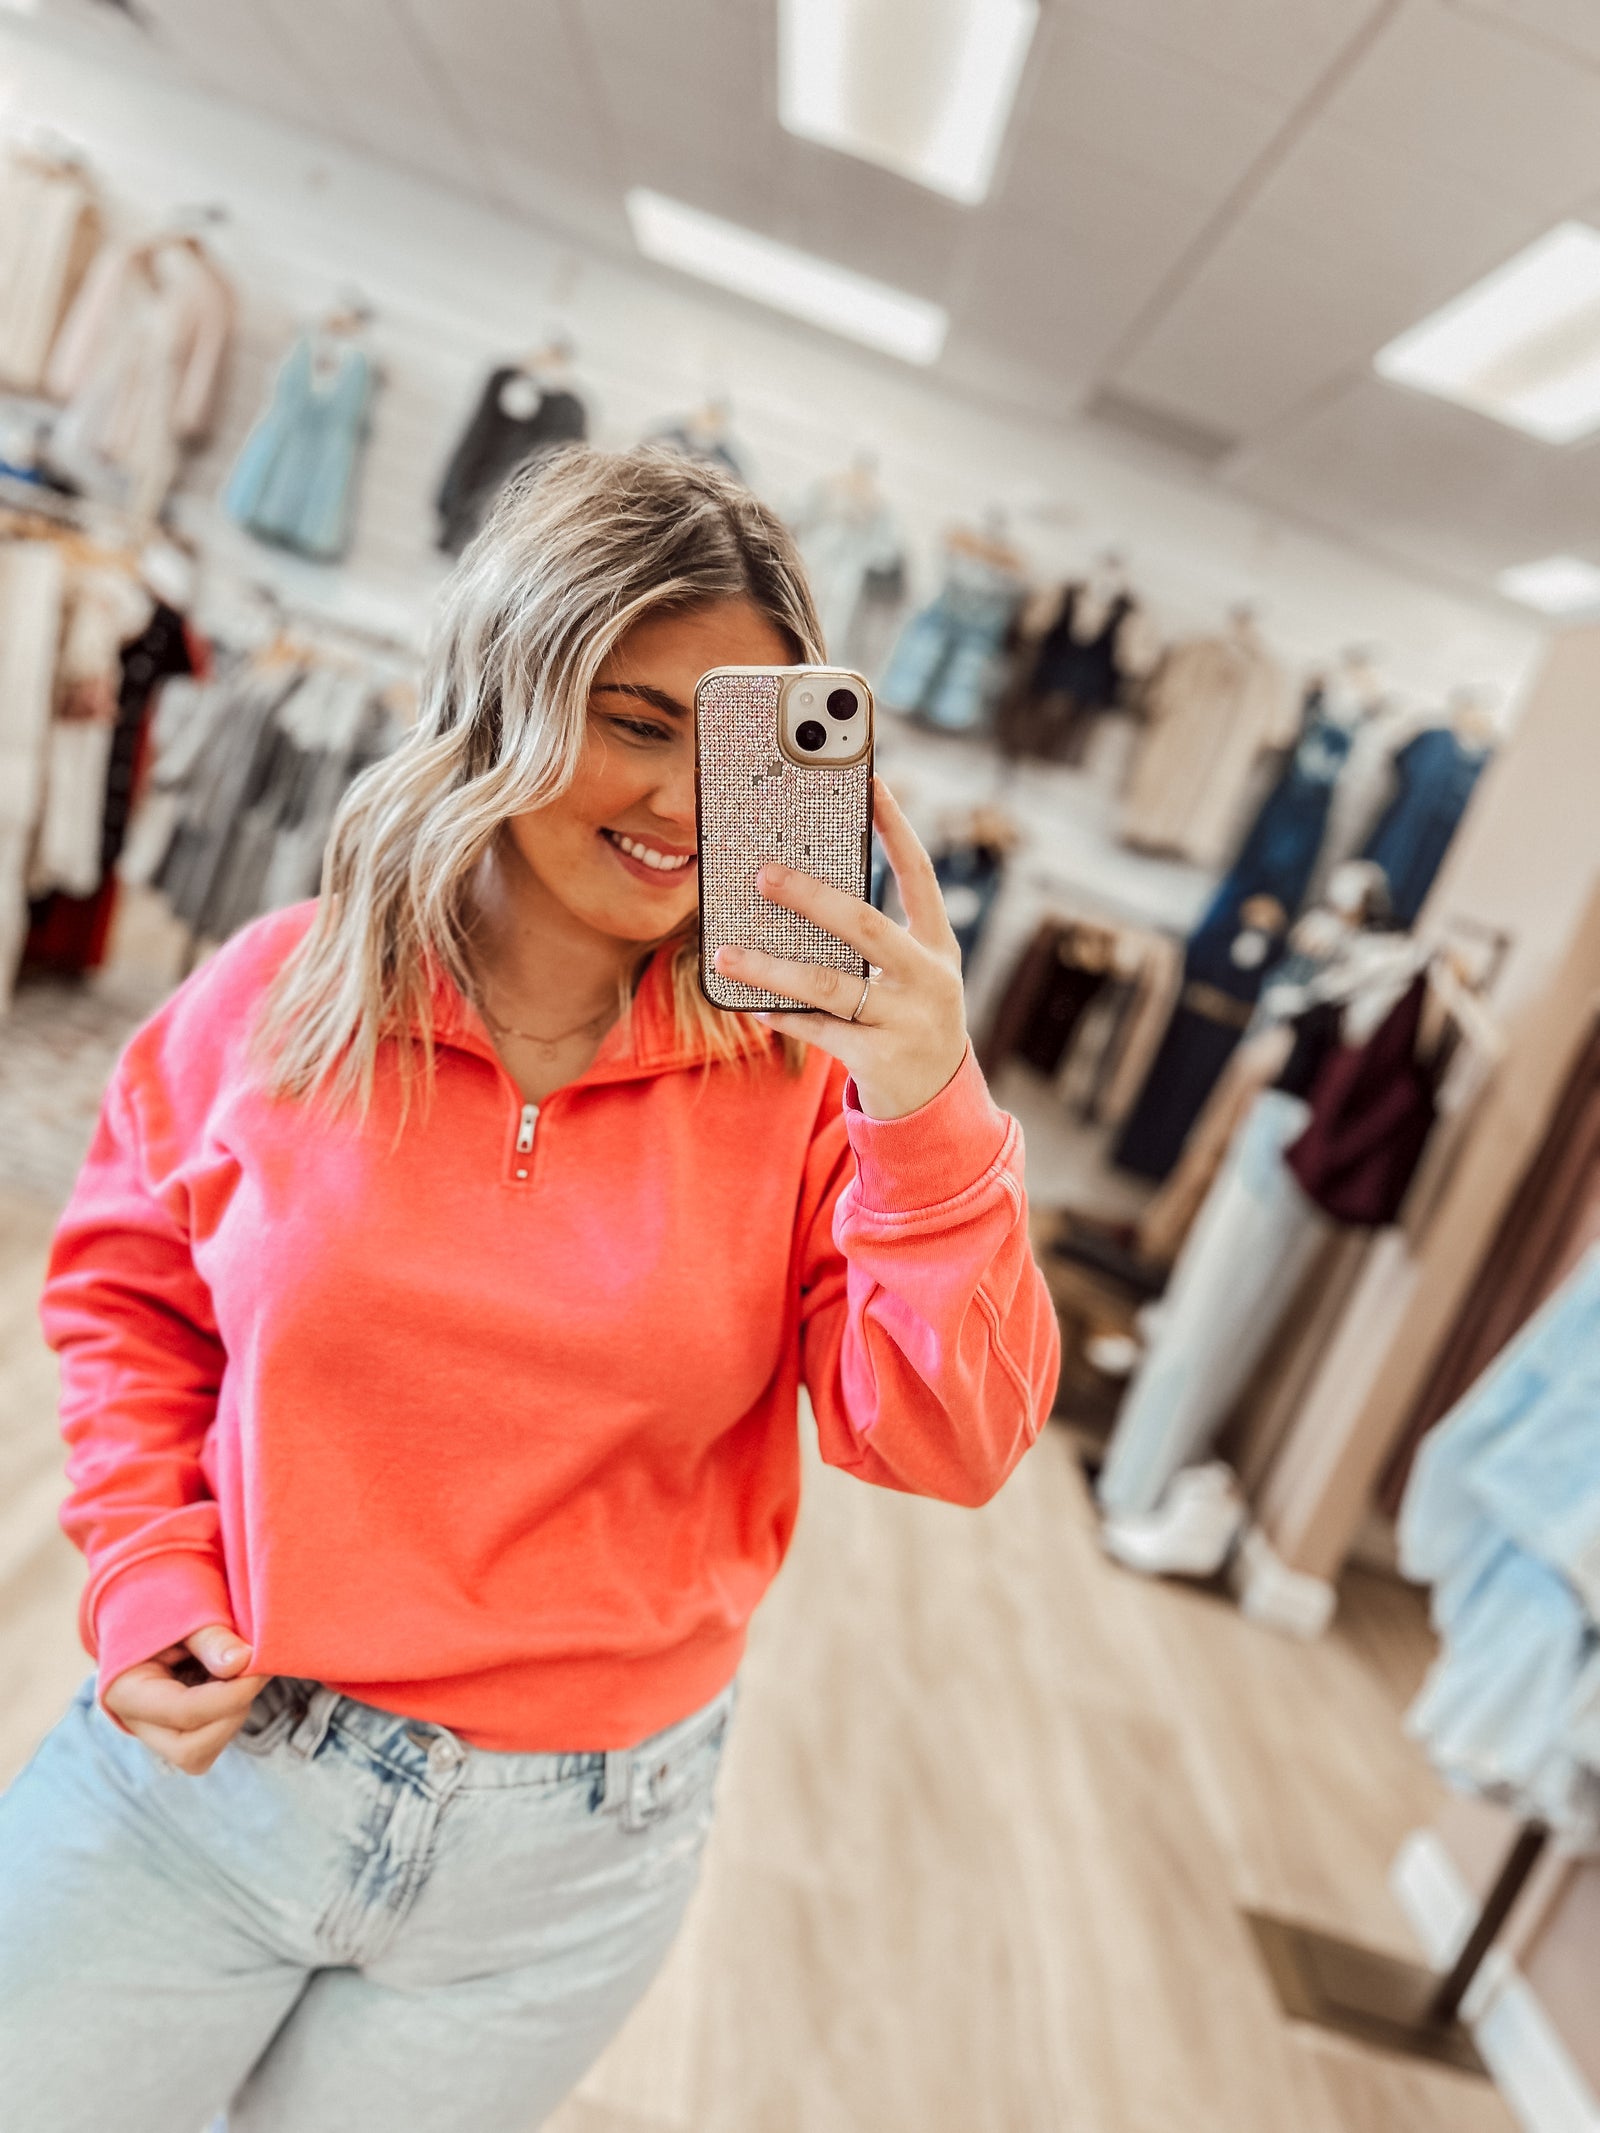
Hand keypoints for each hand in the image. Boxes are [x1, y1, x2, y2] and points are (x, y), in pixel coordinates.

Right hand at [102, 1622, 270, 1776]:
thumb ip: (210, 1637)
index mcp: (126, 1691)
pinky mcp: (176, 1730)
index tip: (259, 1666)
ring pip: (204, 1752)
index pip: (184, 1712)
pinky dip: (230, 1713)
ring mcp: (155, 1732)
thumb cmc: (162, 1604)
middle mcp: (136, 1722)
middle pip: (191, 1751)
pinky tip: (232, 1680)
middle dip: (231, 1715)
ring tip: (240, 1671)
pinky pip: (210, 1739)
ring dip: (233, 1714)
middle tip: (253, 1673)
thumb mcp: (183, 1610)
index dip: (231, 1695)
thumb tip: (243, 1661)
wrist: (144, 1609)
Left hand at [713, 776, 967, 1119]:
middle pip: (865, 925)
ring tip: (725, 953)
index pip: (918, 874)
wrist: (935, 1099)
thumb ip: (871, 936)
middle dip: (811, 897)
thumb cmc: (909, 1017)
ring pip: (829, 984)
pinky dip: (781, 1014)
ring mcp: (906, 1019)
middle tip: (762, 874)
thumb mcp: (909, 972)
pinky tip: (749, 1003)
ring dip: (772, 967)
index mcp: (938, 944)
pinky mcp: (879, 1057)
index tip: (871, 783)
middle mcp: (929, 977)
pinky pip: (818, 1029)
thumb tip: (798, 889)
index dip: (897, 829)